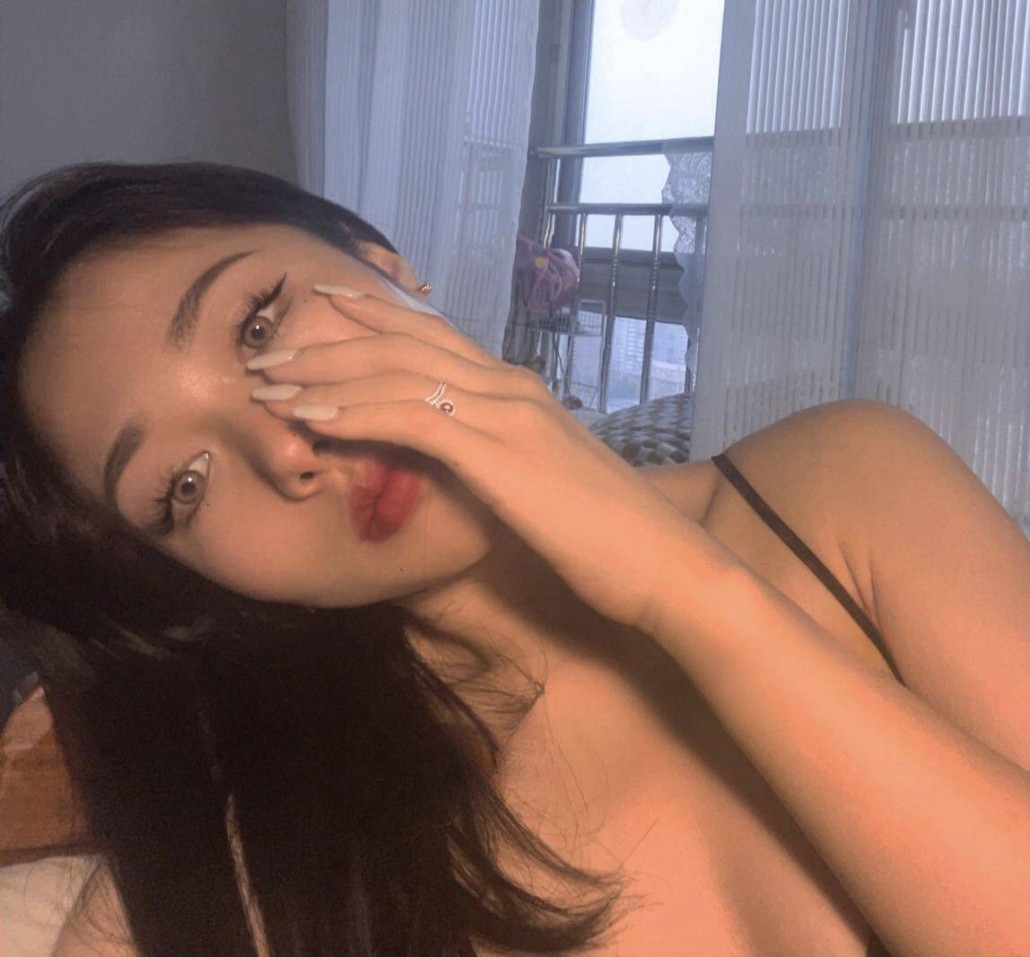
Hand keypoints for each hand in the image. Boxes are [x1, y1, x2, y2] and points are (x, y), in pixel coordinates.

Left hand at [251, 289, 728, 633]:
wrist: (665, 563)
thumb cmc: (609, 537)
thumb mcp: (542, 484)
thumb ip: (498, 461)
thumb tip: (456, 463)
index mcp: (519, 391)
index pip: (435, 338)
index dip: (374, 318)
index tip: (324, 309)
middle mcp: (509, 385)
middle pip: (404, 343)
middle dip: (330, 341)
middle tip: (271, 347)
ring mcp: (506, 413)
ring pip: (398, 372)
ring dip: (325, 375)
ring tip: (269, 380)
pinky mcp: (499, 452)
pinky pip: (411, 418)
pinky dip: (354, 414)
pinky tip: (311, 418)